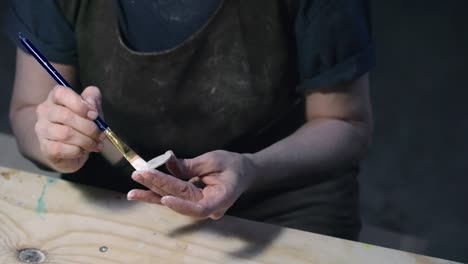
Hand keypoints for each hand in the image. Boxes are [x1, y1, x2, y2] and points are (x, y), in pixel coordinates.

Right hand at [35, 85, 104, 172]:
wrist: (72, 149)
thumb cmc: (83, 124)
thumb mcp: (92, 108)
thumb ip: (93, 99)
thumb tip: (91, 104)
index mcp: (55, 97)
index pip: (61, 94)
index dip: (80, 104)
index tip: (95, 115)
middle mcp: (44, 111)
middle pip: (66, 116)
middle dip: (89, 127)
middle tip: (101, 135)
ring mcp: (42, 130)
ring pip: (65, 134)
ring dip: (86, 141)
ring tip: (96, 144)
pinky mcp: (44, 147)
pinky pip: (61, 149)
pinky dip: (77, 151)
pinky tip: (84, 151)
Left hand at [127, 150, 256, 219]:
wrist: (242, 171)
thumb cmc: (232, 165)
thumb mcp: (214, 160)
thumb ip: (190, 165)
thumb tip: (168, 162)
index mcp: (220, 199)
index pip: (199, 208)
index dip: (181, 205)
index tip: (165, 199)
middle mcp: (208, 207)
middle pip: (181, 199)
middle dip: (158, 187)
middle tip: (139, 175)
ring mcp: (199, 205)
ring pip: (173, 200)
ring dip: (152, 194)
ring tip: (133, 191)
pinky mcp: (191, 199)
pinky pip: (174, 196)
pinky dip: (158, 191)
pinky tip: (141, 189)